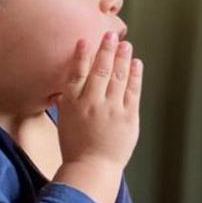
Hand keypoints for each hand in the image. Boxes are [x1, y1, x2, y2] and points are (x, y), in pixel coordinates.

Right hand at [56, 31, 142, 172]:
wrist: (92, 169)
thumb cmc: (76, 146)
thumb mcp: (65, 121)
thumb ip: (68, 101)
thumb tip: (67, 85)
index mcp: (73, 104)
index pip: (77, 73)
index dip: (82, 54)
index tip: (86, 39)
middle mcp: (92, 103)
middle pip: (101, 69)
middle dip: (106, 49)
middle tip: (111, 34)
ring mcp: (112, 109)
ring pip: (119, 77)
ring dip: (123, 58)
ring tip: (126, 45)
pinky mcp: (129, 117)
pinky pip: (133, 91)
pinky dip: (135, 75)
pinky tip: (136, 64)